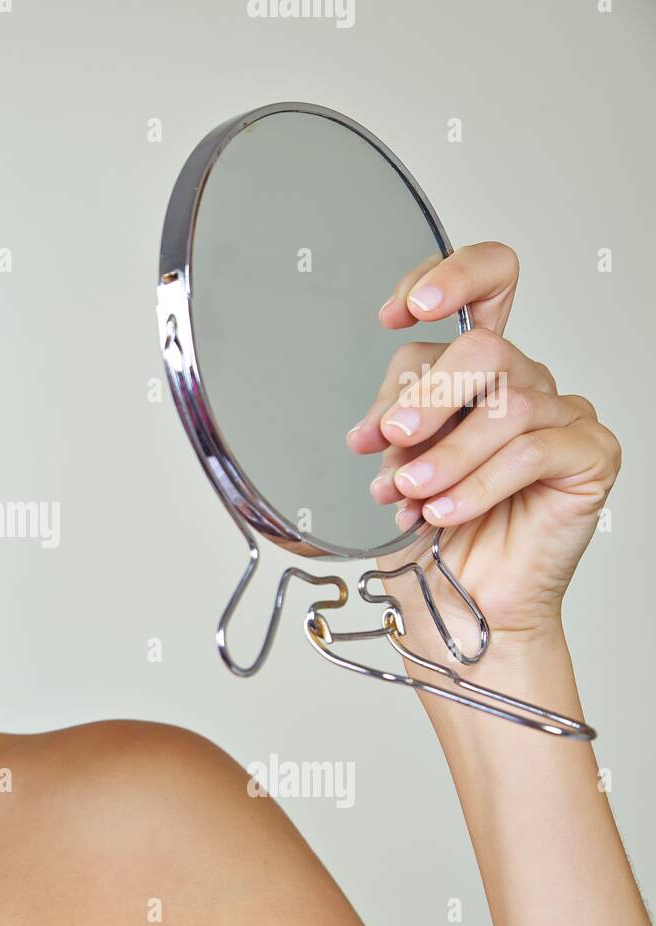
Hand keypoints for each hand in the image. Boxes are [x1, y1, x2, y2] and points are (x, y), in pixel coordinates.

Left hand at [346, 242, 620, 661]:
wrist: (459, 604)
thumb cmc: (428, 535)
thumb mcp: (394, 464)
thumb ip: (395, 421)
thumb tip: (380, 419)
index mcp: (475, 374)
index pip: (489, 283)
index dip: (451, 276)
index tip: (398, 313)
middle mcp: (522, 385)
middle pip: (484, 348)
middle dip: (427, 395)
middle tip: (391, 439)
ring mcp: (562, 417)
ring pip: (506, 407)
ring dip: (446, 454)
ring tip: (409, 494)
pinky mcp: (589, 457)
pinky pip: (533, 451)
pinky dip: (477, 483)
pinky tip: (442, 511)